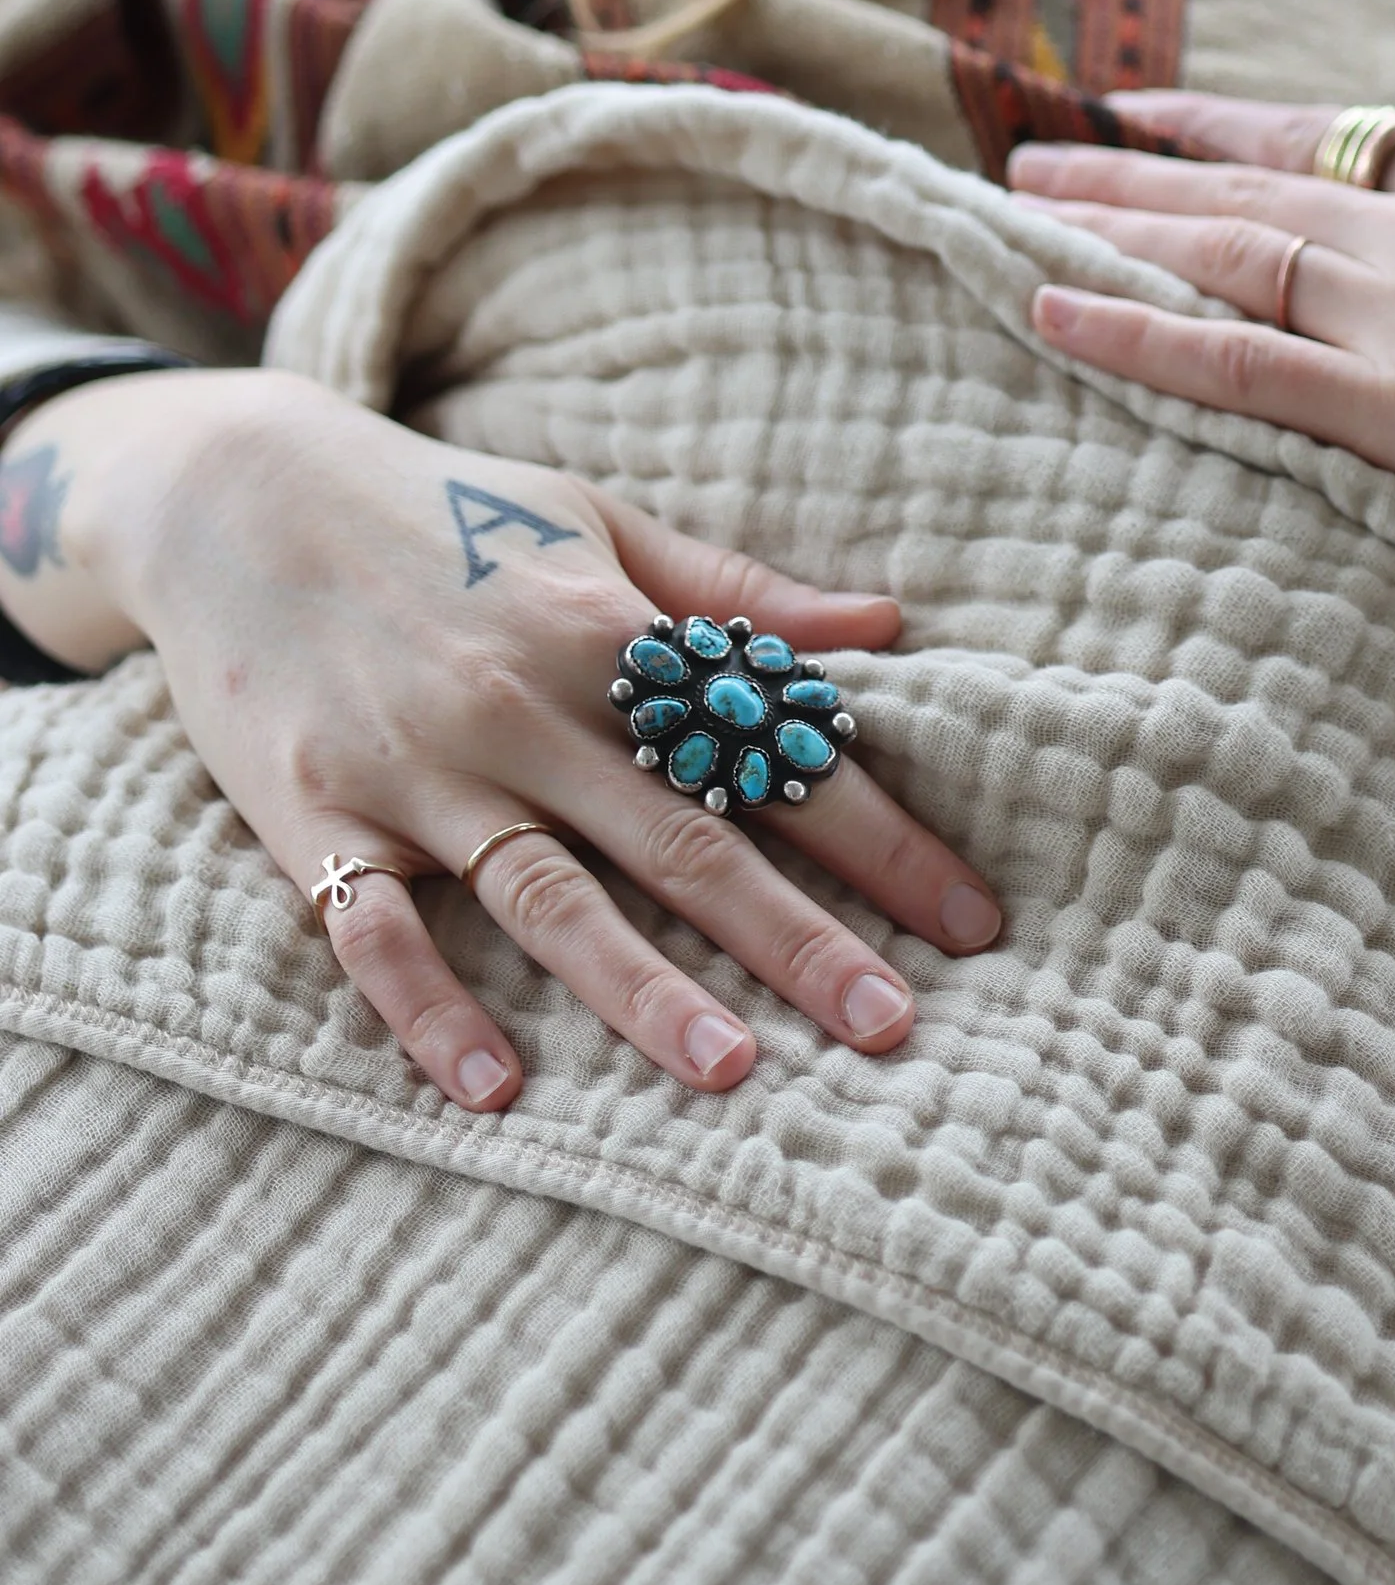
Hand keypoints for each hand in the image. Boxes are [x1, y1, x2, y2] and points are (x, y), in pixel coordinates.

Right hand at [3, 366, 1002, 1111]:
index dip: (879, 838)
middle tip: (894, 1027)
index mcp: (608, 631)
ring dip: (644, 990)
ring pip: (549, 897)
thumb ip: (736, 590)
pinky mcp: (316, 817)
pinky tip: (497, 1091)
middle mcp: (523, 704)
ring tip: (735, 1072)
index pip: (770, 752)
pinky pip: (376, 935)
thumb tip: (887, 622)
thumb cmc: (445, 509)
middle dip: (799, 938)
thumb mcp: (599, 522)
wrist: (236, 493)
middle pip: (682, 840)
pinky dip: (431, 1013)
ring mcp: (416, 769)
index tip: (968, 919)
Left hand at [1010, 61, 1394, 687]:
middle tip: (1025, 154)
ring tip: (1009, 208)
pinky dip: (1135, 330)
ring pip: (1224, 253)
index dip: (1224, 121)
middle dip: (1127, 168)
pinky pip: (1237, 364)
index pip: (1336, 131)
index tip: (1138, 110)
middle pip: (1251, 182)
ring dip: (1106, 228)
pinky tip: (1051, 306)